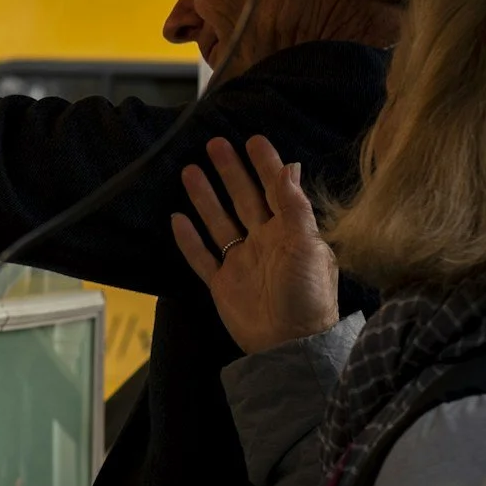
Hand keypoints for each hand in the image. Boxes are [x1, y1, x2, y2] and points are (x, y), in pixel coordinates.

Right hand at [170, 134, 339, 354]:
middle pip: (244, 199)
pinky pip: (201, 256)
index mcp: (290, 233)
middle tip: (215, 143)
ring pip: (219, 222)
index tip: (253, 140)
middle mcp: (265, 243)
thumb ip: (295, 208)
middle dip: (231, 171)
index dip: (266, 165)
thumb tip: (289, 167)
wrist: (289, 346)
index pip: (276, 190)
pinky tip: (177, 218)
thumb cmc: (307, 296)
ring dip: (205, 196)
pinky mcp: (222, 283)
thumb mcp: (308, 248)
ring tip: (189, 170)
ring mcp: (241, 262)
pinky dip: (189, 239)